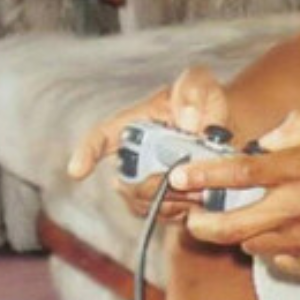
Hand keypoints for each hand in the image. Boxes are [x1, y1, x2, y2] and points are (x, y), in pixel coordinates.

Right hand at [67, 66, 230, 221]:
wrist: (223, 126)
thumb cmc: (204, 100)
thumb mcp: (201, 85)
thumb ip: (193, 93)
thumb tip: (189, 123)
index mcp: (134, 124)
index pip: (101, 137)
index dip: (86, 153)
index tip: (77, 171)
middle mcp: (134, 156)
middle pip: (126, 182)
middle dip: (154, 184)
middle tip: (185, 175)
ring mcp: (147, 181)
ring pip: (146, 202)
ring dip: (174, 197)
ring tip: (201, 181)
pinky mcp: (165, 201)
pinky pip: (166, 215)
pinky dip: (185, 208)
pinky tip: (202, 194)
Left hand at [172, 111, 299, 276]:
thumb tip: (265, 140)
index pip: (239, 172)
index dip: (203, 176)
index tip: (179, 177)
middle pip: (231, 225)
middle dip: (202, 224)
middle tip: (194, 219)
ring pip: (254, 246)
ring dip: (244, 235)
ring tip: (251, 222)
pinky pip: (282, 262)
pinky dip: (277, 250)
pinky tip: (292, 234)